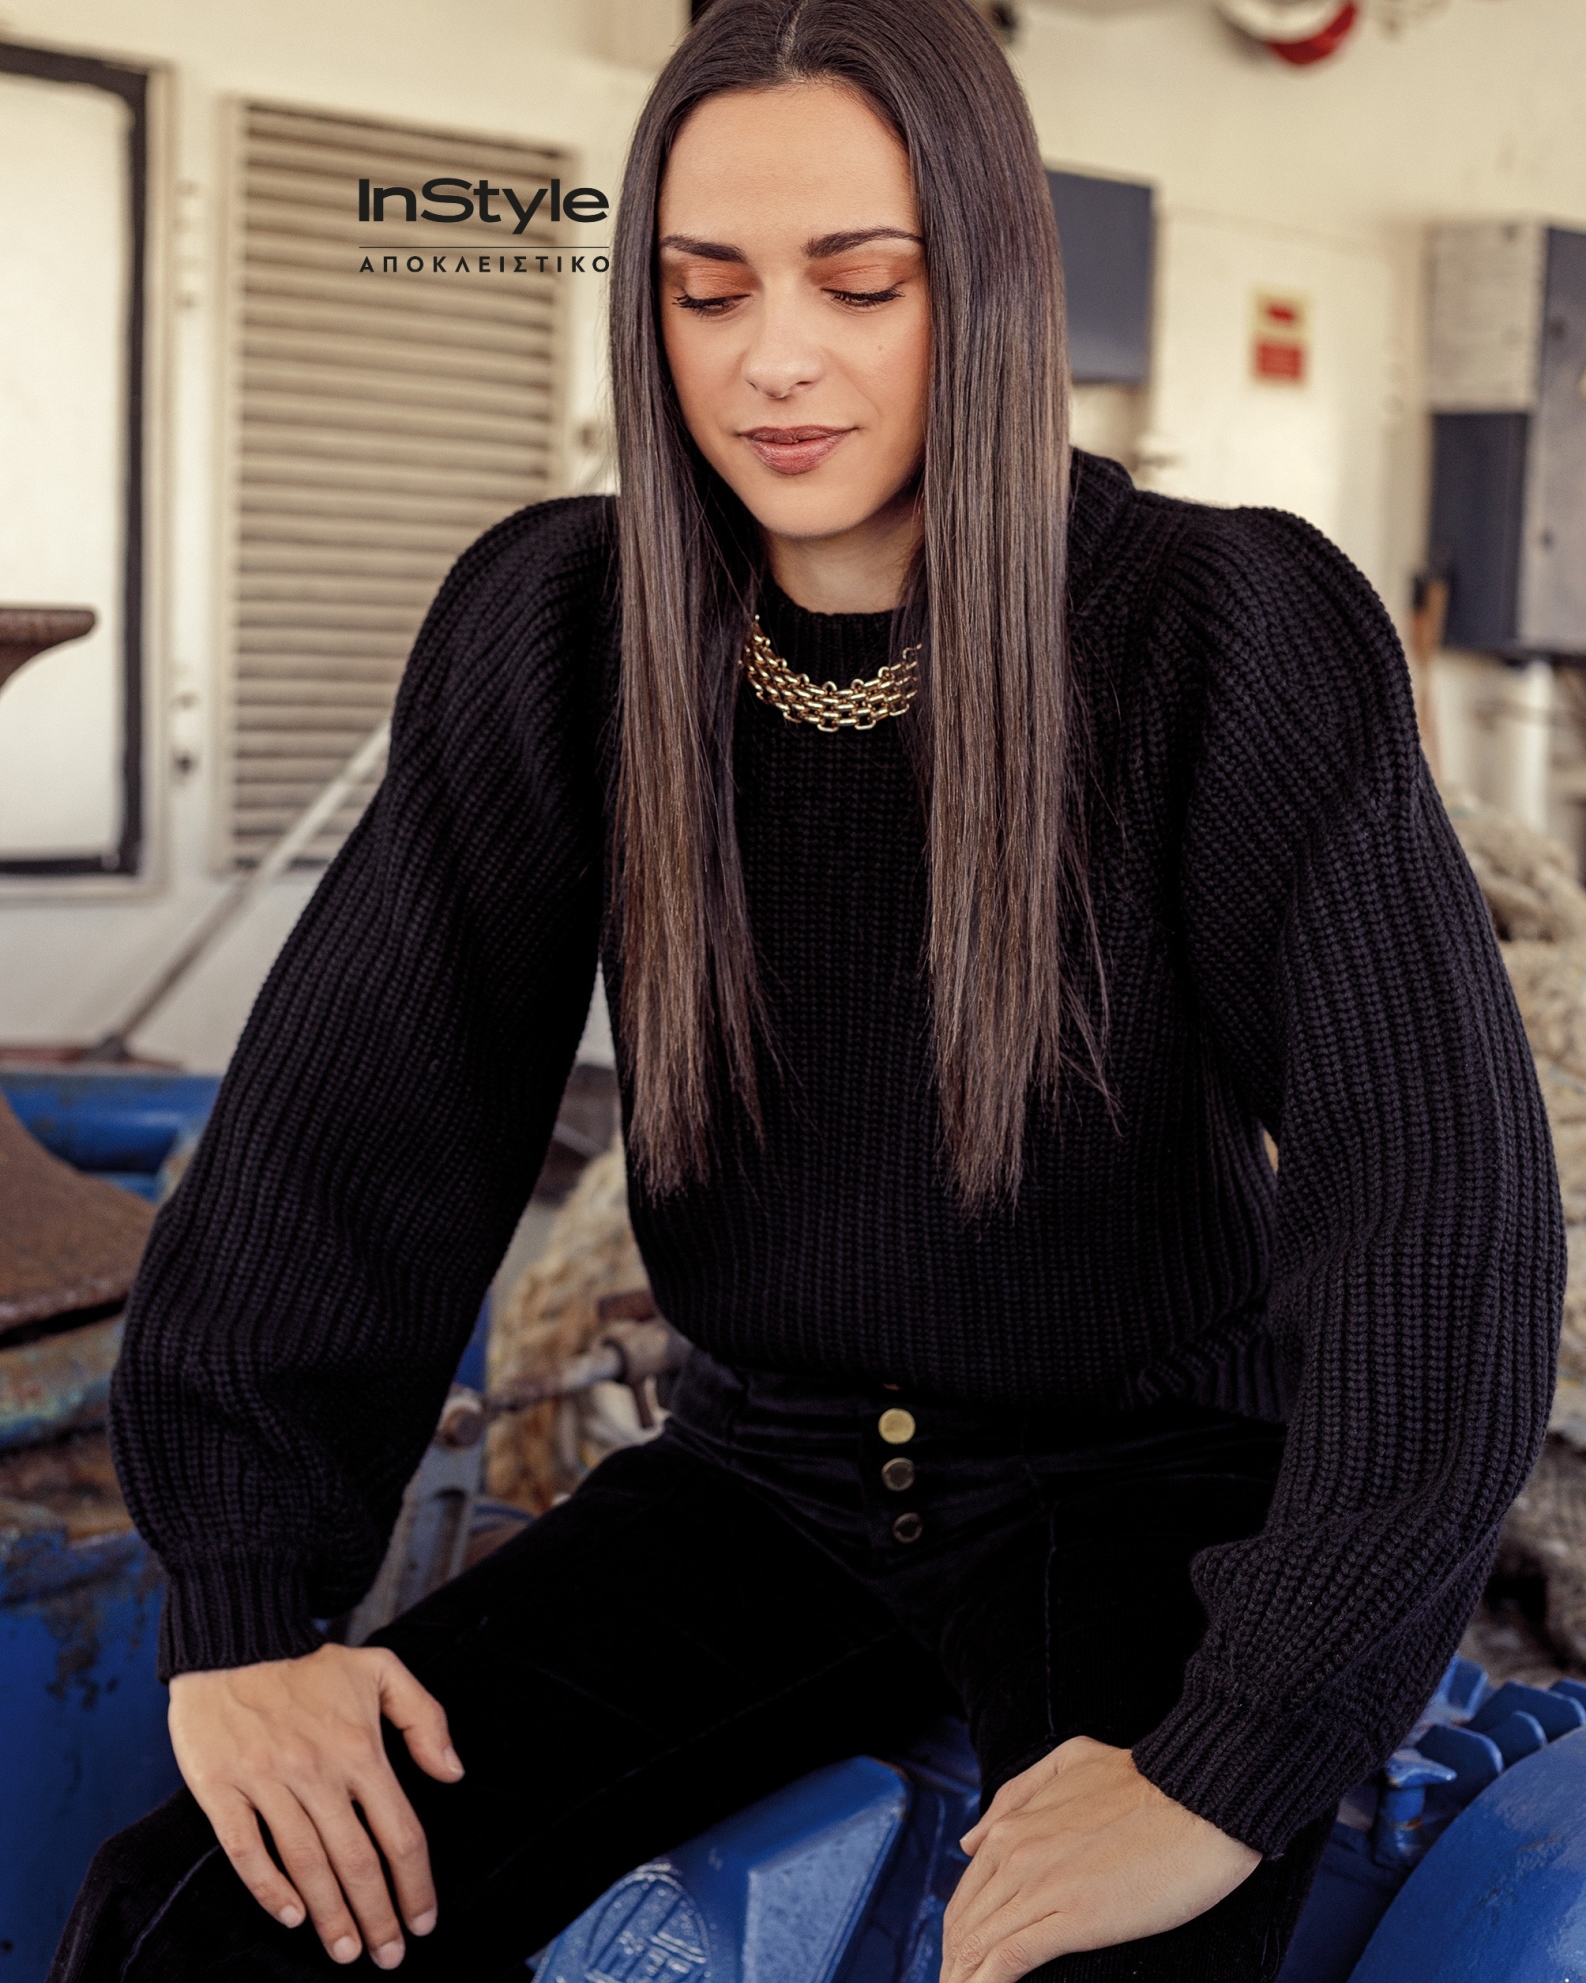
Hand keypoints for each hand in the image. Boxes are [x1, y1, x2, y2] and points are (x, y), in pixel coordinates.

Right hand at [168, 1643, 464, 1968]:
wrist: (236, 1636)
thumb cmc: (312, 1661)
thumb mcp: (382, 1671)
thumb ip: (425, 1719)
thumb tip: (453, 1773)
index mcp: (361, 1748)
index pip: (400, 1832)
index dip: (416, 1884)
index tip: (424, 1921)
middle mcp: (318, 1770)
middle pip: (356, 1861)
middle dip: (378, 1917)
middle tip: (388, 1957)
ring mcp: (267, 1782)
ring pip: (306, 1865)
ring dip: (330, 1916)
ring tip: (348, 1951)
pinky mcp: (221, 1789)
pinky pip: (247, 1850)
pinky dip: (268, 1889)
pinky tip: (291, 1916)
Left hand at [940, 1737, 1259, 1982]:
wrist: (1199, 1799)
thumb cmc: (1146, 1781)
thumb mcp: (1069, 1762)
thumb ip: (1016, 1796)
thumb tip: (970, 1840)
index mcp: (1013, 1825)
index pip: (967, 1895)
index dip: (957, 1936)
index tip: (958, 1964)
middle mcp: (1016, 1854)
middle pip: (965, 1925)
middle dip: (954, 1965)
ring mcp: (1042, 1886)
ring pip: (980, 1945)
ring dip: (964, 1977)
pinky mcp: (1073, 1918)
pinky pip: (1010, 1958)